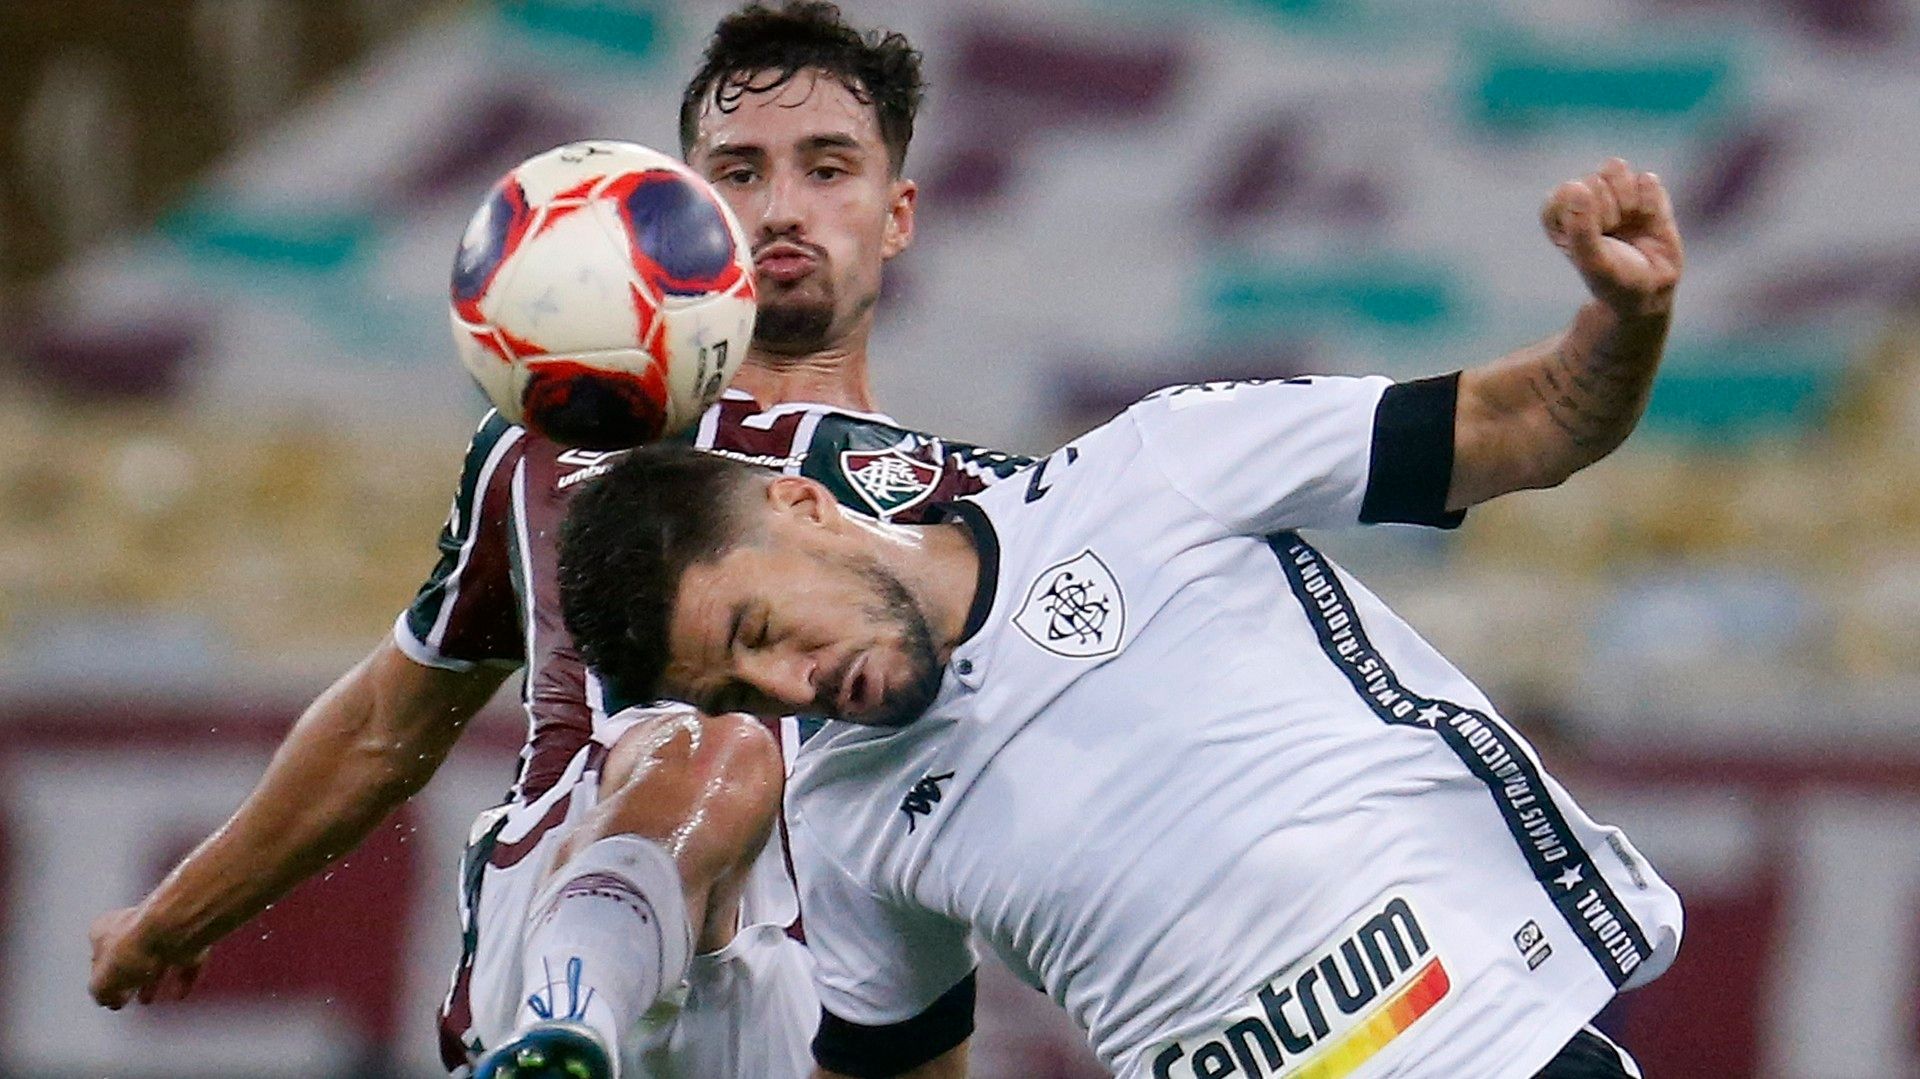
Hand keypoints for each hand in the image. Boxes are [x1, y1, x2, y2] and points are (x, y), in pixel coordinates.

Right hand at [88, 906, 206, 1009]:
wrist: (173, 931)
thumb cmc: (133, 950)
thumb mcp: (103, 982)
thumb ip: (102, 992)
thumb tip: (107, 999)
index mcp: (105, 931)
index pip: (100, 957)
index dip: (102, 978)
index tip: (105, 994)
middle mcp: (135, 926)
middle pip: (130, 957)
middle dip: (128, 978)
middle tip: (125, 998)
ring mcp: (165, 932)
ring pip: (157, 959)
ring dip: (153, 980)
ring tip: (148, 1000)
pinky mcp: (191, 940)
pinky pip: (186, 963)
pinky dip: (182, 979)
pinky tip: (178, 995)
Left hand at [1542, 158, 1683, 319]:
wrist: (1649, 290)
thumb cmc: (1613, 279)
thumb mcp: (1593, 262)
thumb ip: (1581, 229)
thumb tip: (1577, 187)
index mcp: (1559, 211)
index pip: (1566, 192)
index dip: (1585, 217)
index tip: (1592, 241)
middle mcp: (1584, 196)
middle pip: (1592, 180)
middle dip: (1607, 213)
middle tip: (1612, 237)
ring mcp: (1614, 190)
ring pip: (1615, 167)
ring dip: (1626, 200)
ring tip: (1627, 225)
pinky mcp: (1643, 189)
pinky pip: (1647, 179)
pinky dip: (1651, 204)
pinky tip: (1647, 220)